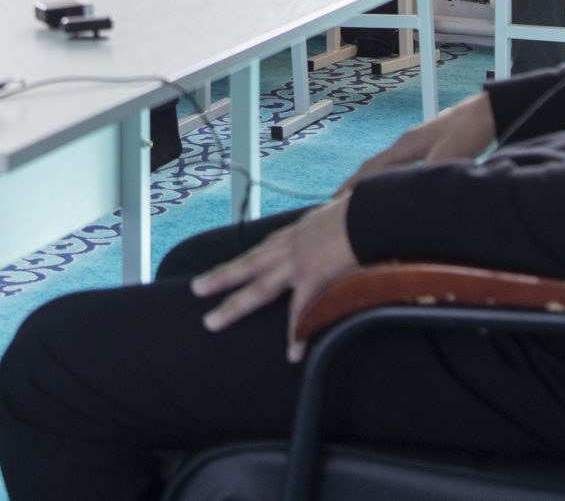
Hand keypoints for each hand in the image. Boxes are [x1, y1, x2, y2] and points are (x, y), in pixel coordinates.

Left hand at [189, 196, 362, 361]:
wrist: (368, 213)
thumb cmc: (359, 211)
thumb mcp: (336, 213)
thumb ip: (331, 222)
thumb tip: (340, 216)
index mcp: (294, 234)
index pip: (262, 249)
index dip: (244, 261)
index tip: (227, 270)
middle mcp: (288, 248)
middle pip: (246, 266)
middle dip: (220, 278)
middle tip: (196, 289)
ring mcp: (296, 265)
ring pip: (257, 289)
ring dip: (233, 306)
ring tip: (211, 322)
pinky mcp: (312, 279)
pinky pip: (301, 312)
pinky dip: (297, 334)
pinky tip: (291, 354)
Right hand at [336, 94, 496, 195]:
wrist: (487, 111)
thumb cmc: (468, 130)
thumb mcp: (448, 156)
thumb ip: (428, 175)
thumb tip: (410, 197)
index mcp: (405, 146)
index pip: (370, 169)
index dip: (351, 186)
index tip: (332, 202)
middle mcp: (406, 143)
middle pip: (374, 166)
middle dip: (356, 184)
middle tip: (339, 203)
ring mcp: (417, 142)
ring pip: (388, 165)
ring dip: (373, 180)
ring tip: (364, 197)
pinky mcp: (430, 144)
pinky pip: (402, 164)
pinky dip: (391, 176)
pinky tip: (399, 184)